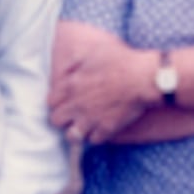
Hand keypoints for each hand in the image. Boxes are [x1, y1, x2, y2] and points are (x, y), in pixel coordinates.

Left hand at [49, 26, 150, 143]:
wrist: (143, 77)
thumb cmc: (120, 60)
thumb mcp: (93, 52)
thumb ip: (76, 62)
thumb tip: (67, 67)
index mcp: (70, 85)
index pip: (50, 102)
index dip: (57, 102)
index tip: (64, 101)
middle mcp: (76, 104)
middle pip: (56, 120)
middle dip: (63, 118)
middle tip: (72, 114)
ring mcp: (91, 118)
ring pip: (72, 136)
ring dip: (77, 131)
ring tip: (83, 126)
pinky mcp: (106, 128)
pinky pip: (93, 140)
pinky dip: (96, 136)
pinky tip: (100, 128)